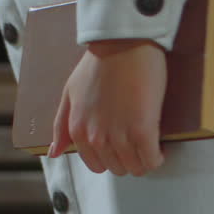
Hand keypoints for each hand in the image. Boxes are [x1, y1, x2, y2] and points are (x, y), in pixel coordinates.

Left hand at [48, 38, 166, 176]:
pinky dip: (157, 157)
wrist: (123, 44)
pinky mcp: (143, 131)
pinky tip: (160, 146)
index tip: (121, 146)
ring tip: (150, 144)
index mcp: (78, 130)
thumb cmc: (98, 63)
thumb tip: (54, 153)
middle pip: (117, 168)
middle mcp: (96, 138)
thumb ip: (61, 126)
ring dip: (144, 159)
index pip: (96, 165)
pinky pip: (151, 159)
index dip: (111, 158)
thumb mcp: (70, 93)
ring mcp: (120, 136)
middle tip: (137, 142)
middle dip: (128, 158)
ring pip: (136, 168)